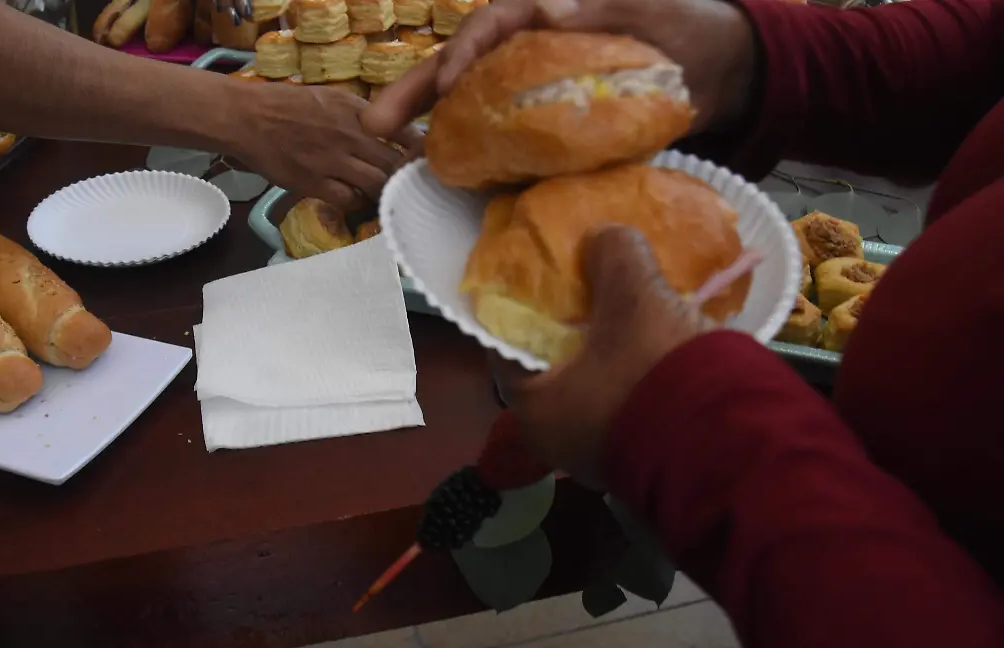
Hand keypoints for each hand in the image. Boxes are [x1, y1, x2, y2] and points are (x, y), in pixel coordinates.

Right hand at [233, 85, 421, 210]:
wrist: (246, 117)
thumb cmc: (286, 105)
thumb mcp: (330, 98)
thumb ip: (360, 115)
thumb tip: (388, 131)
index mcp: (357, 110)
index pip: (404, 132)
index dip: (417, 151)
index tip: (421, 161)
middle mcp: (350, 134)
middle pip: (395, 163)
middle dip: (405, 178)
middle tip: (409, 188)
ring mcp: (333, 160)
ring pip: (377, 184)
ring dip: (384, 193)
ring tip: (386, 198)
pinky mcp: (314, 182)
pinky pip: (349, 200)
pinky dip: (358, 203)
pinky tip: (356, 201)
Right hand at [362, 0, 756, 139]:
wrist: (720, 74)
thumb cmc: (686, 26)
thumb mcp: (653, 8)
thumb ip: (605, 6)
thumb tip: (549, 9)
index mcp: (543, 15)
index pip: (492, 25)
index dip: (464, 51)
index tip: (450, 81)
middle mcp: (526, 54)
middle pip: (459, 71)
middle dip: (412, 95)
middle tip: (372, 124)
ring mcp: (531, 97)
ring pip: (470, 111)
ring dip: (430, 133)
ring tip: (388, 156)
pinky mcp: (547, 134)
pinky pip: (504, 147)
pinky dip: (475, 164)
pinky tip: (451, 185)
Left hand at [491, 226, 707, 489]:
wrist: (732, 450)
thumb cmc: (658, 373)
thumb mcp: (636, 298)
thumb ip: (613, 256)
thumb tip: (605, 237)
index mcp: (534, 408)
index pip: (508, 343)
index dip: (524, 302)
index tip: (542, 273)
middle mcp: (556, 438)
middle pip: (554, 362)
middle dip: (573, 323)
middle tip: (589, 283)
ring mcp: (599, 453)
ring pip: (595, 383)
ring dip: (611, 348)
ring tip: (629, 305)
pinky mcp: (641, 456)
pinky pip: (628, 402)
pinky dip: (636, 372)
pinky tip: (658, 343)